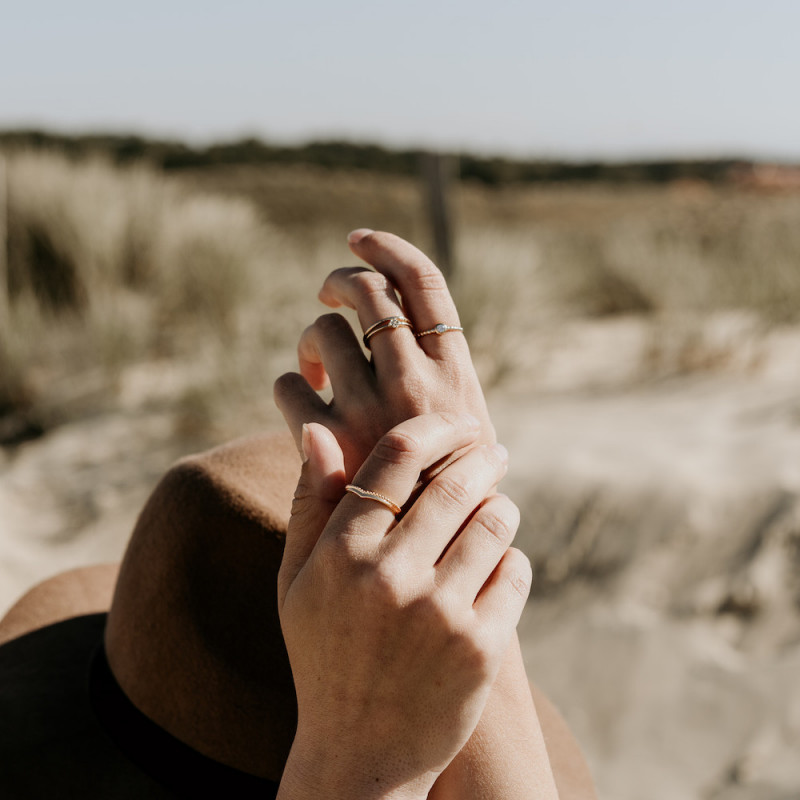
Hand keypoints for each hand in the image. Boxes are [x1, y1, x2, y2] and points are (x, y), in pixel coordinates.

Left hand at [274, 230, 494, 479]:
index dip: (389, 248)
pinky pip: (287, 382)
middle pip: (367, 292)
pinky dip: (288, 380)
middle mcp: (416, 381)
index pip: (425, 284)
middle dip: (341, 280)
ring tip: (317, 361)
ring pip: (322, 329)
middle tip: (331, 293)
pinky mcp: (330, 440)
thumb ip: (444, 384)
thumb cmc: (452, 494)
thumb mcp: (469, 434)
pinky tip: (303, 398)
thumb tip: (413, 328)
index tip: (360, 237)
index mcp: (457, 375)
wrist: (435, 559)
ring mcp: (371, 408)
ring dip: (312, 336)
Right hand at [276, 413, 529, 799]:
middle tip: (494, 452)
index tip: (457, 424)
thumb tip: (317, 429)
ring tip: (495, 507)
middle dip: (482, 457)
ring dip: (500, 505)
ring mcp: (439, 614)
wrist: (359, 752)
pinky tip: (495, 566)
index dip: (436, 428)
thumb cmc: (324, 652)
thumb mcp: (297, 580)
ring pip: (495, 522)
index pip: (397, 456)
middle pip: (456, 482)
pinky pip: (515, 571)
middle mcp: (389, 577)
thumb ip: (311, 502)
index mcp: (340, 553)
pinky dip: (510, 560)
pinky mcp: (481, 648)